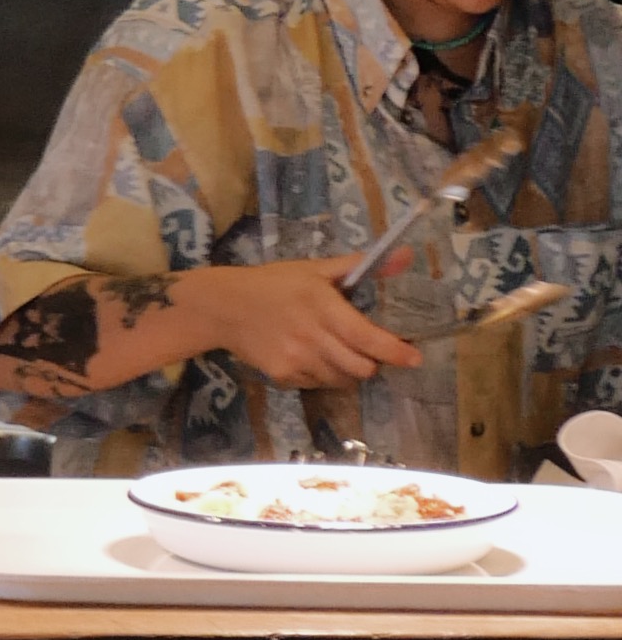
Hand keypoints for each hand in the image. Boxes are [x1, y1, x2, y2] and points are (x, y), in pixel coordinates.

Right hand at [194, 259, 422, 388]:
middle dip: (372, 363)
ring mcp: (296, 358)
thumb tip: (406, 255)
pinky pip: (318, 384)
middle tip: (368, 351)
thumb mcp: (315, 269)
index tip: (415, 358)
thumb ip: (361, 265)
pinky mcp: (283, 375)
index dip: (395, 351)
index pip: (367, 337)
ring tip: (336, 352)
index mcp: (322, 304)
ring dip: (349, 371)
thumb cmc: (274, 283)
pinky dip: (324, 375)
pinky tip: (310, 357)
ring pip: (343, 380)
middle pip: (362, 367)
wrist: (224, 306)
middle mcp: (311, 335)